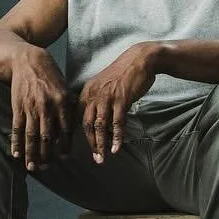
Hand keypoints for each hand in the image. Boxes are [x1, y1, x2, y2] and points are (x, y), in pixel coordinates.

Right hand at [8, 49, 75, 170]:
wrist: (27, 59)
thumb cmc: (48, 73)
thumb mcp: (64, 86)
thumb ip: (68, 105)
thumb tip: (71, 124)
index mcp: (62, 102)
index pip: (65, 129)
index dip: (64, 145)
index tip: (63, 157)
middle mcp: (47, 107)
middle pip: (48, 136)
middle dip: (47, 154)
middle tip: (46, 168)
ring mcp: (31, 107)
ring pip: (31, 136)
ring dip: (31, 153)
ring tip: (32, 167)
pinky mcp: (17, 106)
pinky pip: (17, 128)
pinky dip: (16, 142)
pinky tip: (16, 154)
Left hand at [79, 42, 157, 163]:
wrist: (140, 60)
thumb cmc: (123, 73)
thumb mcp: (104, 85)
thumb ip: (97, 100)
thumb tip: (97, 120)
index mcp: (87, 92)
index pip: (78, 117)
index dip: (79, 135)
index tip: (82, 148)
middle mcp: (94, 95)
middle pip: (87, 124)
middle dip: (90, 144)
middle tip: (95, 158)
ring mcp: (107, 97)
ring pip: (100, 126)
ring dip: (101, 144)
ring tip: (103, 157)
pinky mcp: (121, 99)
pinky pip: (117, 122)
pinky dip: (116, 137)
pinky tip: (117, 148)